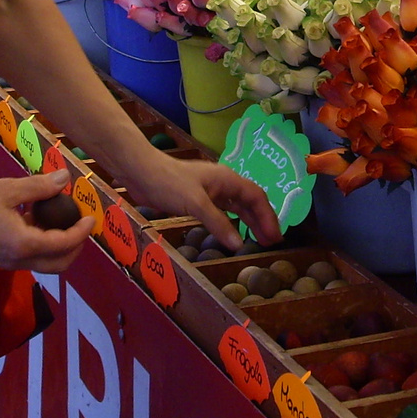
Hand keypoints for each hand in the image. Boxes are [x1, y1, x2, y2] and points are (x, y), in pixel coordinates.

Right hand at [0, 170, 95, 272]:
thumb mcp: (7, 189)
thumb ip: (39, 187)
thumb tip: (64, 179)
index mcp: (22, 245)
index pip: (63, 244)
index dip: (81, 232)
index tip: (90, 218)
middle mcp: (16, 260)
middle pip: (58, 264)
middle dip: (75, 247)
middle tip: (80, 224)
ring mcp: (4, 261)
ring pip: (42, 262)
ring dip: (57, 245)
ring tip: (58, 216)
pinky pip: (27, 256)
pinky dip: (39, 242)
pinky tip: (33, 216)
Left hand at [122, 152, 281, 251]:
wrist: (141, 172)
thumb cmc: (169, 183)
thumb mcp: (196, 204)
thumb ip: (219, 224)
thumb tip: (239, 245)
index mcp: (228, 179)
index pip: (257, 197)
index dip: (269, 216)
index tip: (275, 236)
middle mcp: (223, 183)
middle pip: (250, 202)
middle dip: (262, 221)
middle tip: (272, 242)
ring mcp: (211, 190)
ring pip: (238, 207)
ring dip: (250, 222)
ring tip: (259, 240)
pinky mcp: (199, 198)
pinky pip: (224, 211)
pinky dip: (233, 222)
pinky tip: (234, 233)